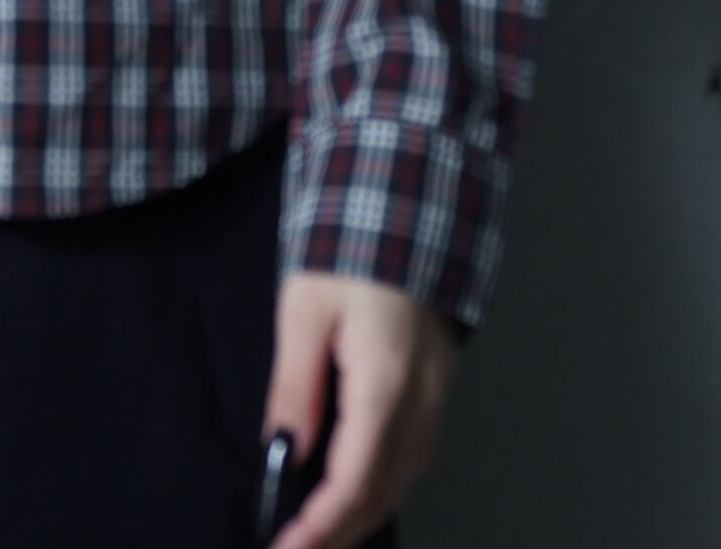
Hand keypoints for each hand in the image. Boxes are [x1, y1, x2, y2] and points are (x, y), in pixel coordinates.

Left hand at [257, 270, 459, 547]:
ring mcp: (436, 394)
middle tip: (291, 548)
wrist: (407, 205)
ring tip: (313, 532)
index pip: (354, 480)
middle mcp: (421, 399)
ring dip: (359, 514)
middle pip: (383, 493)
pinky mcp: (437, 386)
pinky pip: (413, 456)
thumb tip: (284, 449)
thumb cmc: (351, 246)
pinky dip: (380, 485)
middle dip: (337, 533)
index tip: (284, 547)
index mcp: (386, 381)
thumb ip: (296, 385)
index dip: (319, 526)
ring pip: (403, 480)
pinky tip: (352, 488)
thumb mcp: (305, 307)